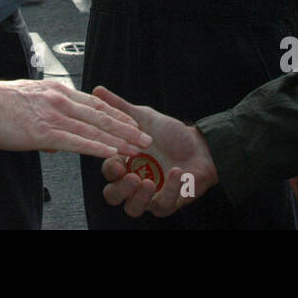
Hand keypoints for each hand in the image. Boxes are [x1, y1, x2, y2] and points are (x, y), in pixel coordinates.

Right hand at [0, 79, 150, 157]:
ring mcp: (54, 115)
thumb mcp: (28, 101)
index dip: (115, 114)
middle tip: (145, 138)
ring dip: (119, 140)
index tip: (131, 123)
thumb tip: (56, 142)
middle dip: (126, 128)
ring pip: (94, 129)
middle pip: (101, 115)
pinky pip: (77, 142)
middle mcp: (60, 100)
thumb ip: (46, 118)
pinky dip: (97, 148)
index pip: (94, 103)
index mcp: (56, 91)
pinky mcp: (44, 132)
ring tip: (137, 149)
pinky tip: (112, 154)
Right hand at [94, 86, 218, 217]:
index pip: (108, 172)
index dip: (110, 168)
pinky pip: (163, 205)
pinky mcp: (168, 203)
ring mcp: (149, 196)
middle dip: (120, 189)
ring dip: (138, 198)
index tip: (118, 161)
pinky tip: (177, 173)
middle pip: (114, 196)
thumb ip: (120, 108)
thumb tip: (97, 89)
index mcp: (124, 163)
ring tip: (148, 183)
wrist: (200, 145)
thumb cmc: (170, 133)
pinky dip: (170, 190)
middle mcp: (133, 182)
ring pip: (133, 209)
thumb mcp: (144, 117)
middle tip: (132, 177)